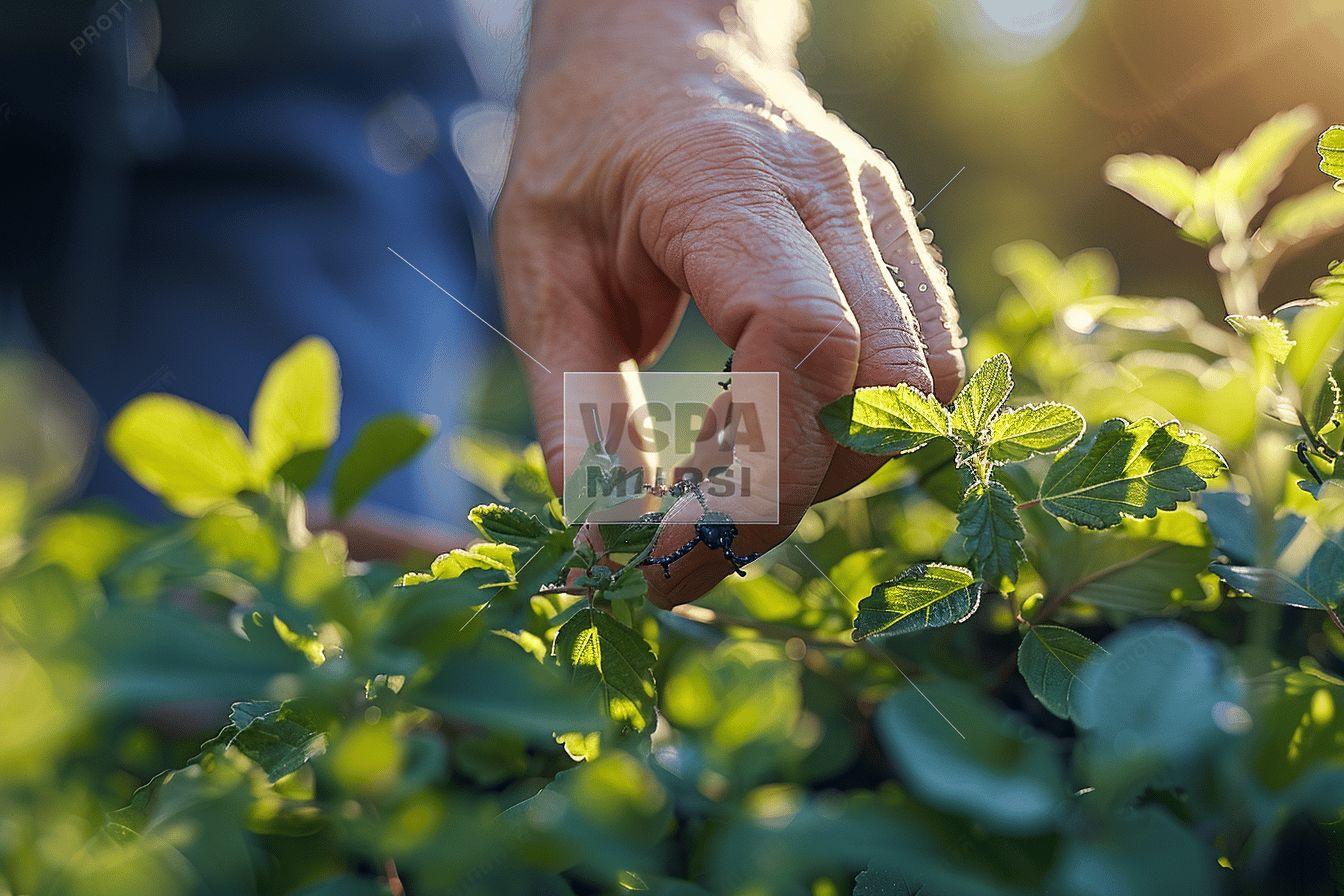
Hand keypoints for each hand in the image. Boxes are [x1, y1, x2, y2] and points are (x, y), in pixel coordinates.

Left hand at [495, 0, 964, 605]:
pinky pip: (921, 363)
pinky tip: (772, 435)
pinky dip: (856, 430)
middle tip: (689, 536)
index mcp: (725, 186)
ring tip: (727, 479)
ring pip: (920, 387)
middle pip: (879, 385)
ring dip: (831, 467)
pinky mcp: (895, 241)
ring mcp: (879, 214)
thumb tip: (607, 544)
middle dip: (790, 493)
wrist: (656, 40)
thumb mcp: (540, 271)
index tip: (671, 547)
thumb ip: (575, 407)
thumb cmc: (585, 147)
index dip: (754, 470)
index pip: (802, 338)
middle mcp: (830, 195)